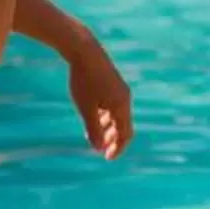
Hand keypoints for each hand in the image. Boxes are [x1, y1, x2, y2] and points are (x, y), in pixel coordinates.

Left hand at [67, 41, 132, 157]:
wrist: (84, 50)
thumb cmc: (84, 80)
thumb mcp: (86, 108)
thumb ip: (93, 129)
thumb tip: (98, 148)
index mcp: (121, 105)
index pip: (126, 133)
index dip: (118, 148)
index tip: (108, 158)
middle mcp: (124, 97)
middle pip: (123, 125)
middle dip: (113, 139)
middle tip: (101, 151)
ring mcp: (119, 89)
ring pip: (117, 115)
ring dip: (108, 128)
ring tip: (95, 136)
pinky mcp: (111, 82)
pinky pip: (113, 105)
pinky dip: (105, 116)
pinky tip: (93, 117)